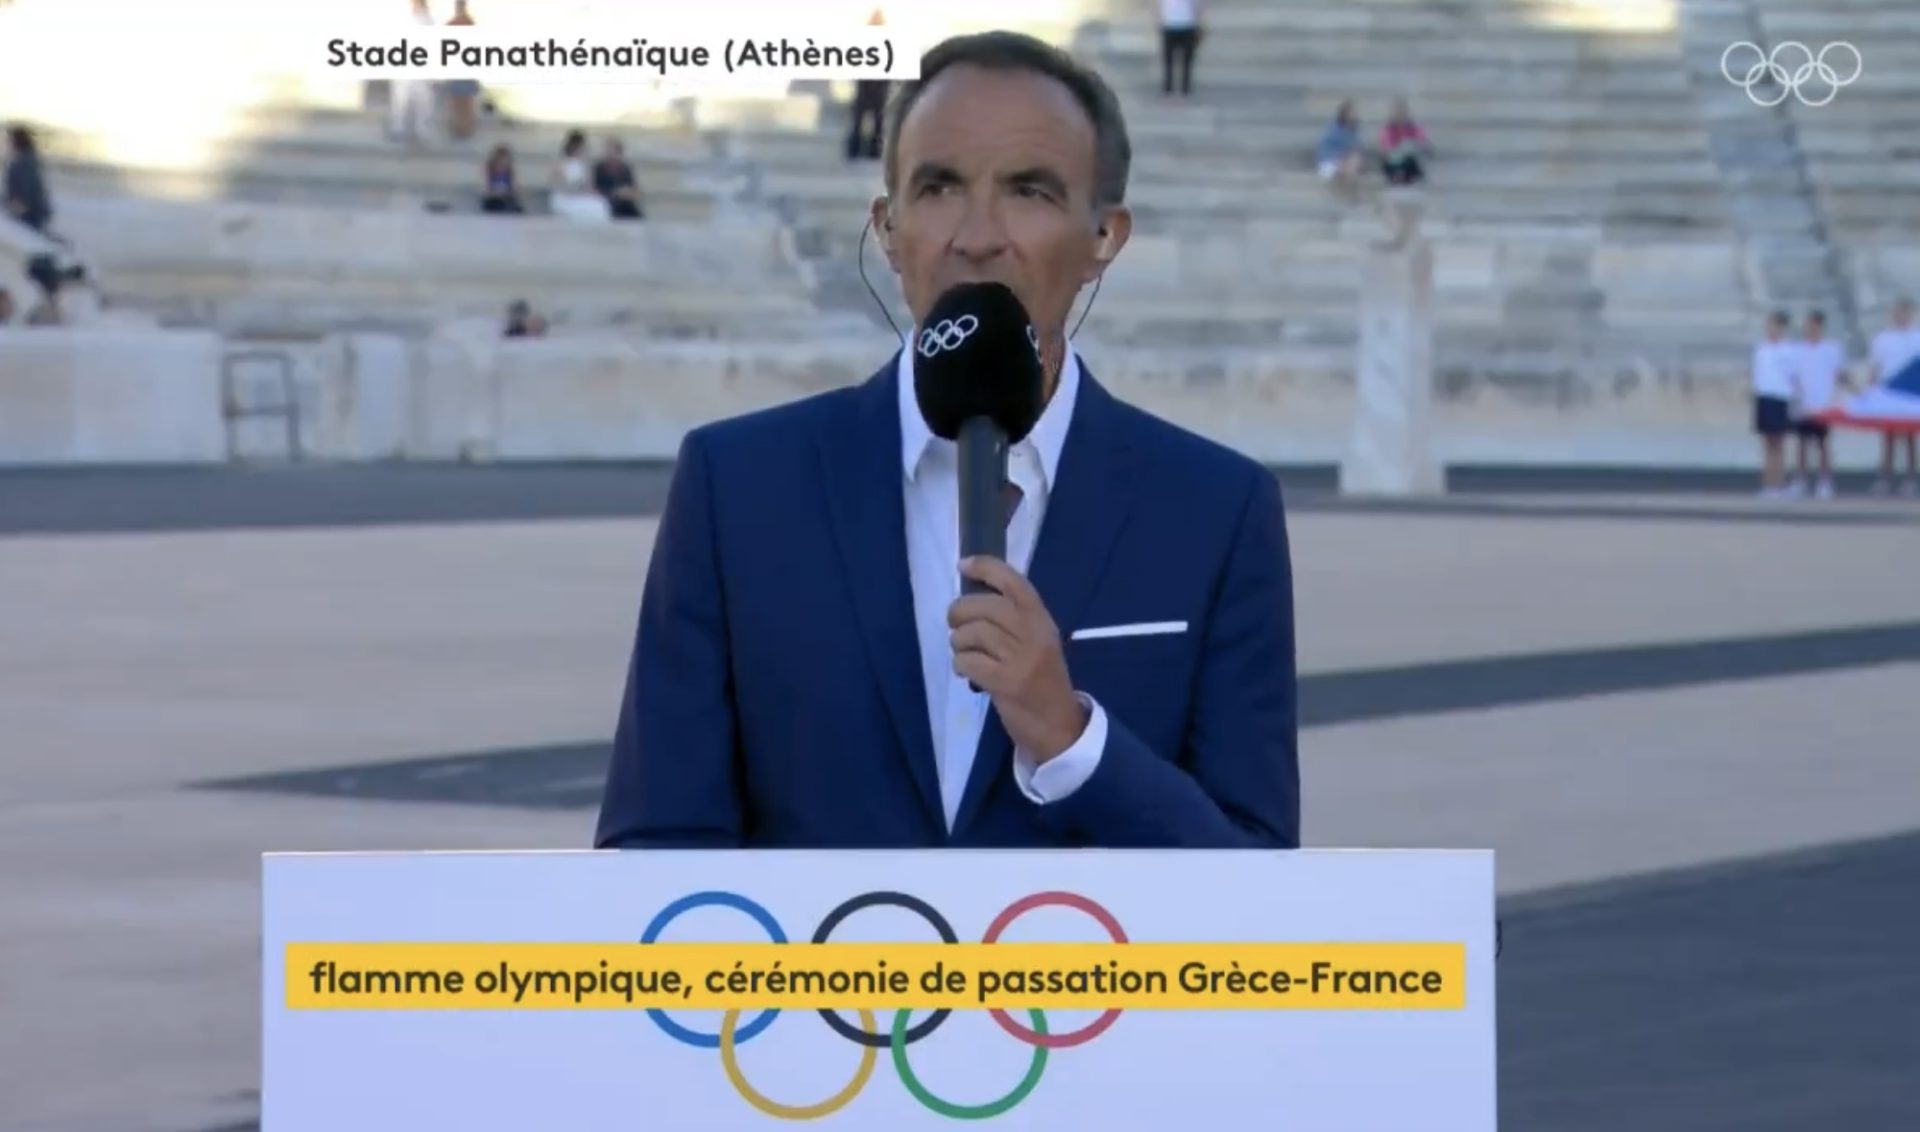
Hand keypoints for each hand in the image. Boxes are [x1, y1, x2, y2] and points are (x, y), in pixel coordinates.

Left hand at [948, 556, 1088, 762]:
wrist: (1059, 726)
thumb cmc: (1043, 681)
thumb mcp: (1038, 643)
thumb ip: (1014, 621)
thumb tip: (970, 601)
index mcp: (1042, 620)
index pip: (1014, 583)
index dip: (986, 568)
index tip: (963, 565)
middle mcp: (1034, 634)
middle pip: (985, 606)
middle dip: (959, 612)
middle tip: (955, 624)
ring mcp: (1021, 659)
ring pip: (973, 634)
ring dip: (958, 642)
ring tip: (964, 653)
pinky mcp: (1006, 683)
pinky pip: (968, 662)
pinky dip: (960, 664)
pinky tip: (966, 671)